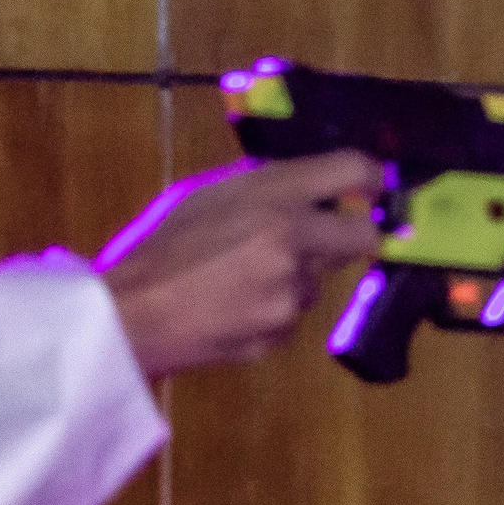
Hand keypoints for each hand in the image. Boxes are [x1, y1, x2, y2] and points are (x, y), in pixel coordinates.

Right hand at [97, 152, 387, 380]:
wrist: (130, 316)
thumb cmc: (158, 247)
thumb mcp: (205, 194)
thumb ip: (261, 188)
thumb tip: (305, 187)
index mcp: (271, 197)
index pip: (351, 170)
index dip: (372, 177)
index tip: (373, 184)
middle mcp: (293, 242)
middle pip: (362, 236)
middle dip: (348, 236)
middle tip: (320, 238)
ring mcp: (290, 295)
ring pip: (316, 279)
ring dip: (294, 277)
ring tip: (240, 280)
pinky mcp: (280, 334)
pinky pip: (291, 315)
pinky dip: (271, 311)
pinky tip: (231, 309)